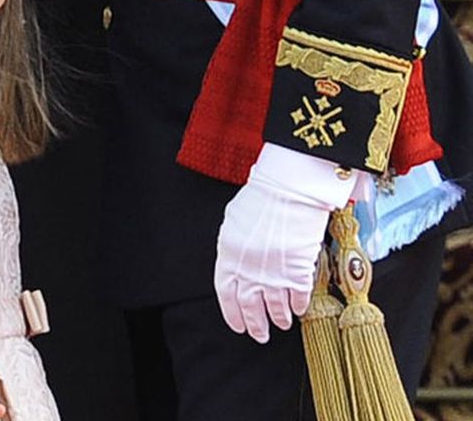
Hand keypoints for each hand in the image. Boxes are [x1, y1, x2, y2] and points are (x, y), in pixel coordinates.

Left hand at [214, 143, 355, 342]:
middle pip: (249, 306)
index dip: (232, 313)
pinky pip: (298, 297)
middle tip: (260, 335)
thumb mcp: (234, 222)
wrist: (288, 189)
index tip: (238, 325)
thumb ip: (234, 246)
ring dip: (279, 318)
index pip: (226, 294)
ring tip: (282, 324)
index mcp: (228, 256)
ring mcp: (273, 273)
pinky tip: (299, 310)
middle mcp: (248, 270)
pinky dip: (299, 306)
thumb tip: (237, 259)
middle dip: (255, 324)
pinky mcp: (297, 271)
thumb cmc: (260, 198)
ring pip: (275, 306)